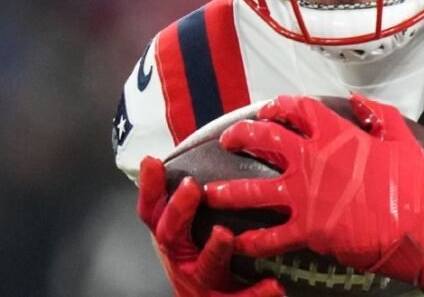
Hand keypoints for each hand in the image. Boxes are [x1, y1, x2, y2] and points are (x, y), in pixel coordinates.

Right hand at [137, 156, 284, 296]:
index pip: (152, 210)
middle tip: (192, 187)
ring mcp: (200, 282)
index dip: (149, 187)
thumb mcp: (194, 227)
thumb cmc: (208, 256)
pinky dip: (256, 292)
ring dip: (214, 250)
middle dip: (178, 210)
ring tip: (226, 235)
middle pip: (169, 234)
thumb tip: (222, 141)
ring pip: (203, 268)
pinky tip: (274, 285)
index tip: (153, 161)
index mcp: (174, 237)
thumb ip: (200, 194)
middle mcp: (181, 258)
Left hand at [205, 94, 423, 288]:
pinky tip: (237, 242)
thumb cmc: (412, 186)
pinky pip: (270, 237)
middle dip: (241, 136)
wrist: (417, 230)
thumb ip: (377, 114)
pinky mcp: (307, 230)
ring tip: (209, 193)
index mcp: (336, 136)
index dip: (278, 106)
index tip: (268, 110)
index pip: (296, 109)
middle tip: (228, 140)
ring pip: (253, 190)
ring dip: (228, 191)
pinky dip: (251, 241)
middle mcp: (313, 161)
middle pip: (264, 140)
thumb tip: (357, 100)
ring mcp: (306, 197)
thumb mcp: (402, 138)